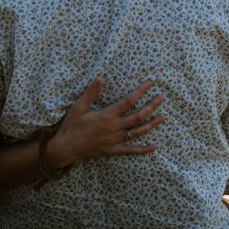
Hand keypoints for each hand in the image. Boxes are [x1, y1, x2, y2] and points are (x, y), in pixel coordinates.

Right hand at [44, 78, 164, 169]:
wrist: (66, 148)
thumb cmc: (71, 126)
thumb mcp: (78, 107)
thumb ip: (90, 93)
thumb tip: (100, 78)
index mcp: (107, 115)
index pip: (129, 101)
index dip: (140, 91)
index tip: (150, 83)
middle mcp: (114, 128)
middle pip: (138, 116)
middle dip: (151, 107)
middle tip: (161, 98)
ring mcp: (115, 141)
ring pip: (138, 132)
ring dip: (151, 125)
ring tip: (162, 118)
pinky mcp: (113, 150)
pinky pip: (132, 151)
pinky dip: (143, 150)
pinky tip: (154, 147)